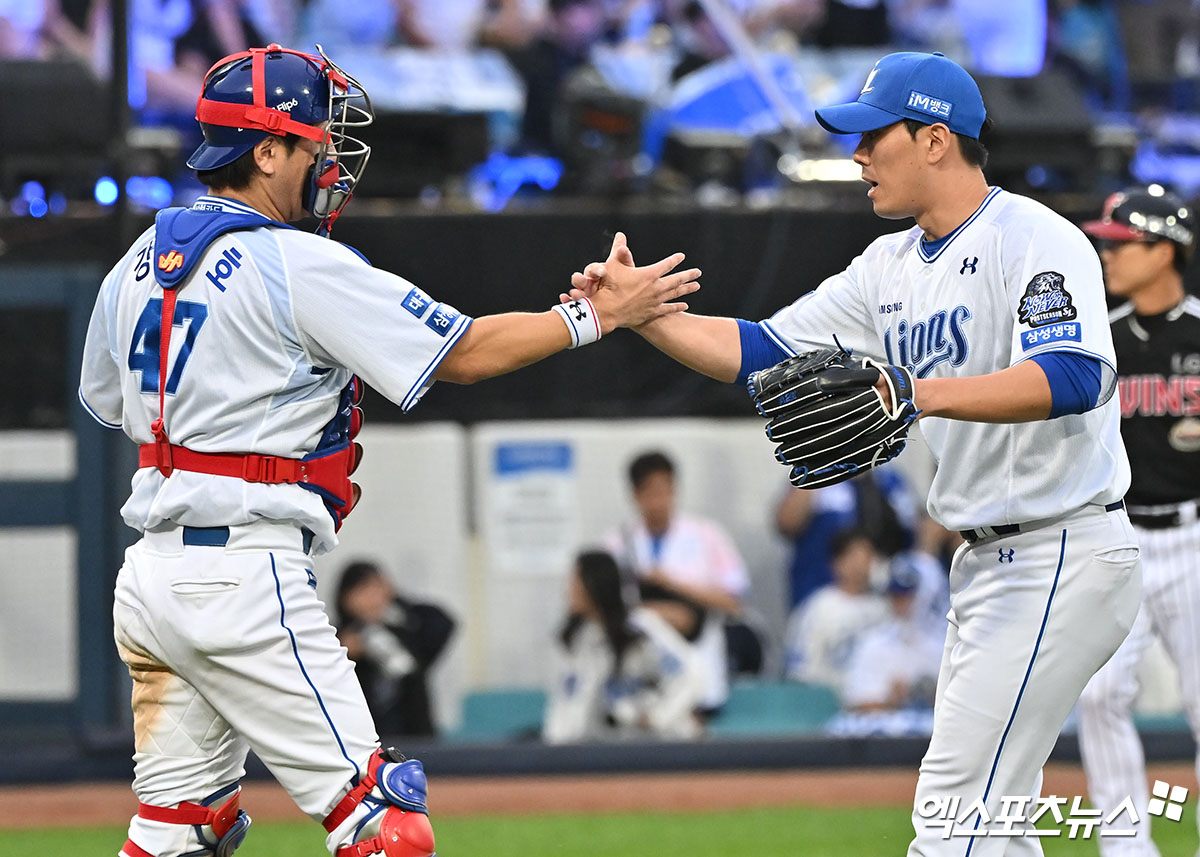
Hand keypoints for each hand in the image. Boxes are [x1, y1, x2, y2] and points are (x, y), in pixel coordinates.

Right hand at [561, 233, 699, 332]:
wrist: (607, 310)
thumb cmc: (609, 286)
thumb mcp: (613, 264)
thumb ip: (619, 249)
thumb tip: (620, 235)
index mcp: (650, 274)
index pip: (667, 264)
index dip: (674, 260)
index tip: (681, 256)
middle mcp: (656, 288)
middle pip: (677, 280)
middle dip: (688, 275)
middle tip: (698, 272)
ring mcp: (656, 301)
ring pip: (675, 294)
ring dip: (687, 289)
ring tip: (697, 286)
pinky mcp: (652, 313)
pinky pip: (668, 309)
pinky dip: (677, 307)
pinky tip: (685, 305)